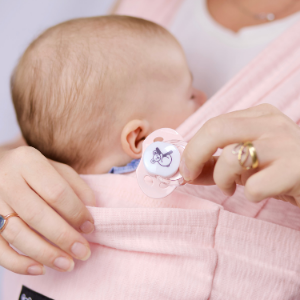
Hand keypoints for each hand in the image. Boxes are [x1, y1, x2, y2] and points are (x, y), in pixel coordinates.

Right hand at [0, 146, 95, 274]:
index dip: (76, 212)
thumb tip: (92, 209)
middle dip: (64, 237)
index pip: (56, 192)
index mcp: (28, 162)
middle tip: (83, 252)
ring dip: (45, 253)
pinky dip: (18, 263)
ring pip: (17, 234)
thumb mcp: (56, 168)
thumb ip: (75, 186)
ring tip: (67, 264)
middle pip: (37, 215)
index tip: (90, 227)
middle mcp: (7, 181)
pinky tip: (40, 268)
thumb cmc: (33, 170)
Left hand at [179, 104, 299, 205]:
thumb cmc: (281, 170)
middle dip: (194, 155)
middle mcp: (271, 123)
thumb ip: (214, 164)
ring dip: (223, 179)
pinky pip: (255, 185)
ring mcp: (285, 144)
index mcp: (259, 115)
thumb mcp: (246, 163)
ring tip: (232, 187)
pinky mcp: (297, 169)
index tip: (184, 168)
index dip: (192, 148)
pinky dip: (250, 194)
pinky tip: (261, 192)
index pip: (213, 124)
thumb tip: (184, 171)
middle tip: (190, 175)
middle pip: (216, 130)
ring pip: (231, 157)